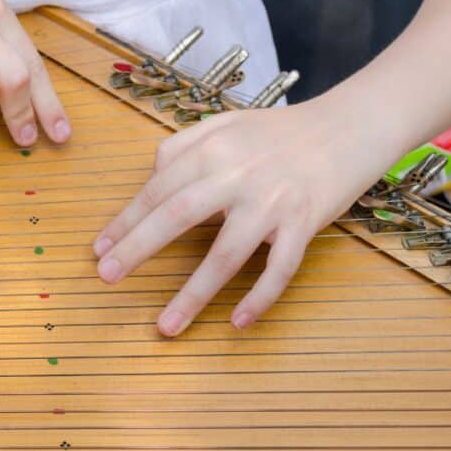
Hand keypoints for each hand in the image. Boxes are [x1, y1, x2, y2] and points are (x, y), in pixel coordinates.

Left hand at [92, 101, 397, 336]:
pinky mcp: (304, 224)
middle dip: (137, 249)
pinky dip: (259, 297)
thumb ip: (182, 147)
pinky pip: (279, 269)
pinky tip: (236, 321)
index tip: (99, 249)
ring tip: (165, 326)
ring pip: (225, 255)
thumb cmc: (280, 131)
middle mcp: (238, 175)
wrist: (351, 126)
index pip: (157, 189)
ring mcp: (273, 202)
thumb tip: (151, 180)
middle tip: (106, 277)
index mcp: (213, 149)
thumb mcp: (225, 124)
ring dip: (192, 295)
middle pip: (177, 216)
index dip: (126, 221)